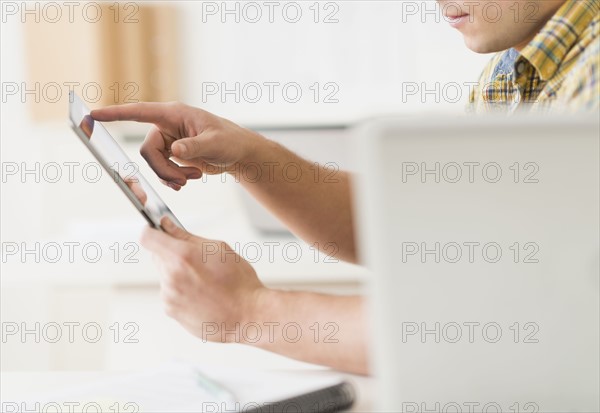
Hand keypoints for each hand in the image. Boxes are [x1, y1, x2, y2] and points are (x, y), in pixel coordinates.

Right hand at [91, 102, 264, 190]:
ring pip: (153, 164)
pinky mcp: (171, 155)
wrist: (237, 154)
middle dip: (163, 169)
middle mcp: (167, 126)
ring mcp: (168, 142)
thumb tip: (175, 150)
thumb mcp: (215, 143)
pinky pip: (161, 170)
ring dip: (171, 176)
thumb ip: (194, 147)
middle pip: (147, 151)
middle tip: (184, 180)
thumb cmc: (229, 140)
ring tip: (193, 178)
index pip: (139, 112)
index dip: (115, 114)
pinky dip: (173, 179)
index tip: (93, 114)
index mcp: (174, 114)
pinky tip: (188, 180)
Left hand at [140, 217, 265, 341]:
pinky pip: (171, 294)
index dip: (151, 231)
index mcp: (182, 256)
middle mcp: (171, 277)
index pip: (148, 238)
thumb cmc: (240, 282)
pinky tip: (202, 295)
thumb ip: (187, 236)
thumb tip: (168, 226)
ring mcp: (169, 296)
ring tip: (205, 282)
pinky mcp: (171, 311)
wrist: (248, 315)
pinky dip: (182, 292)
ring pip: (166, 276)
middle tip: (196, 260)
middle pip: (158, 257)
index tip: (156, 230)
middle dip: (173, 254)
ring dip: (179, 274)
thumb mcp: (219, 249)